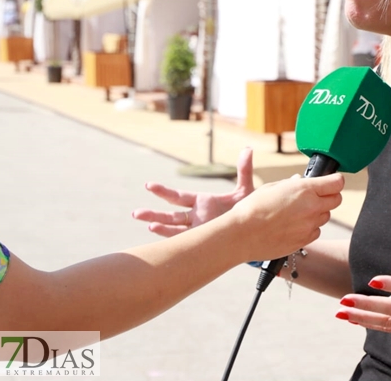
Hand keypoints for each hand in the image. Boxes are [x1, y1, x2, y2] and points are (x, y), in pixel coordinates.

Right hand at [132, 148, 256, 236]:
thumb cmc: (248, 210)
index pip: (179, 197)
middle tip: (135, 213)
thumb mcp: (245, 190)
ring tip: (144, 223)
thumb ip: (244, 170)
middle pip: (171, 214)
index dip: (164, 192)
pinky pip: (182, 240)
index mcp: (202, 202)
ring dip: (158, 225)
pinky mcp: (201, 242)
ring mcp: (197, 230)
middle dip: (153, 214)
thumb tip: (248, 149)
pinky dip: (170, 237)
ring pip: (172, 228)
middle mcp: (196, 216)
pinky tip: (157, 233)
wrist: (255, 230)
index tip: (149, 186)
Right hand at [228, 173, 343, 261]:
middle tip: (316, 195)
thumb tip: (301, 181)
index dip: (336, 180)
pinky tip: (293, 225)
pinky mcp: (305, 240)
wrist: (242, 235)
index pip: (337, 182)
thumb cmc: (253, 208)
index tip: (333, 180)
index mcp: (305, 189)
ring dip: (318, 212)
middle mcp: (312, 207)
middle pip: (336, 199)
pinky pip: (316, 231)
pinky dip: (309, 227)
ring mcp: (310, 225)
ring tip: (297, 212)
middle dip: (329, 195)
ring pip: (326, 216)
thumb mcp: (272, 187)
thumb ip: (292, 184)